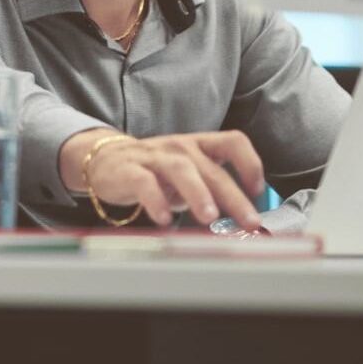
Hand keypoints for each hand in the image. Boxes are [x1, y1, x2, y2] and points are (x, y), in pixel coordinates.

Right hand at [59, 129, 266, 227]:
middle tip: (249, 221)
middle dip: (234, 197)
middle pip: (212, 169)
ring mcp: (154, 157)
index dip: (250, 164)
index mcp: (199, 146)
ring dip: (198, 193)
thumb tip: (243, 218)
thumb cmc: (155, 172)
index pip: (233, 142)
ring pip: (181, 169)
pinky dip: (155, 200)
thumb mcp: (188, 176)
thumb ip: (212, 191)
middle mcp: (180, 147)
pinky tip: (164, 219)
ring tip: (209, 217)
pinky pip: (144, 183)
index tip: (258, 191)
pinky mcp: (129, 170)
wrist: (104, 160)